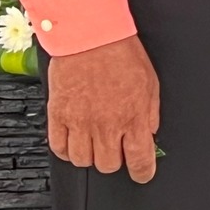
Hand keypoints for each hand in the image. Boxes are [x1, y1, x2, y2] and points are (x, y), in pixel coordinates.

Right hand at [46, 35, 159, 182]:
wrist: (91, 36)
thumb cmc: (122, 54)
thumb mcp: (151, 82)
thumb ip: (150, 113)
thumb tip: (150, 133)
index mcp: (133, 117)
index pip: (139, 159)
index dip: (143, 172)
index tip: (143, 174)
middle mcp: (106, 125)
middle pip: (109, 165)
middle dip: (116, 160)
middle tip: (117, 148)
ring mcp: (79, 123)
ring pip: (83, 161)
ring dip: (91, 156)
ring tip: (95, 142)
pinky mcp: (58, 117)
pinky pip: (59, 148)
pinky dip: (67, 150)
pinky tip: (75, 140)